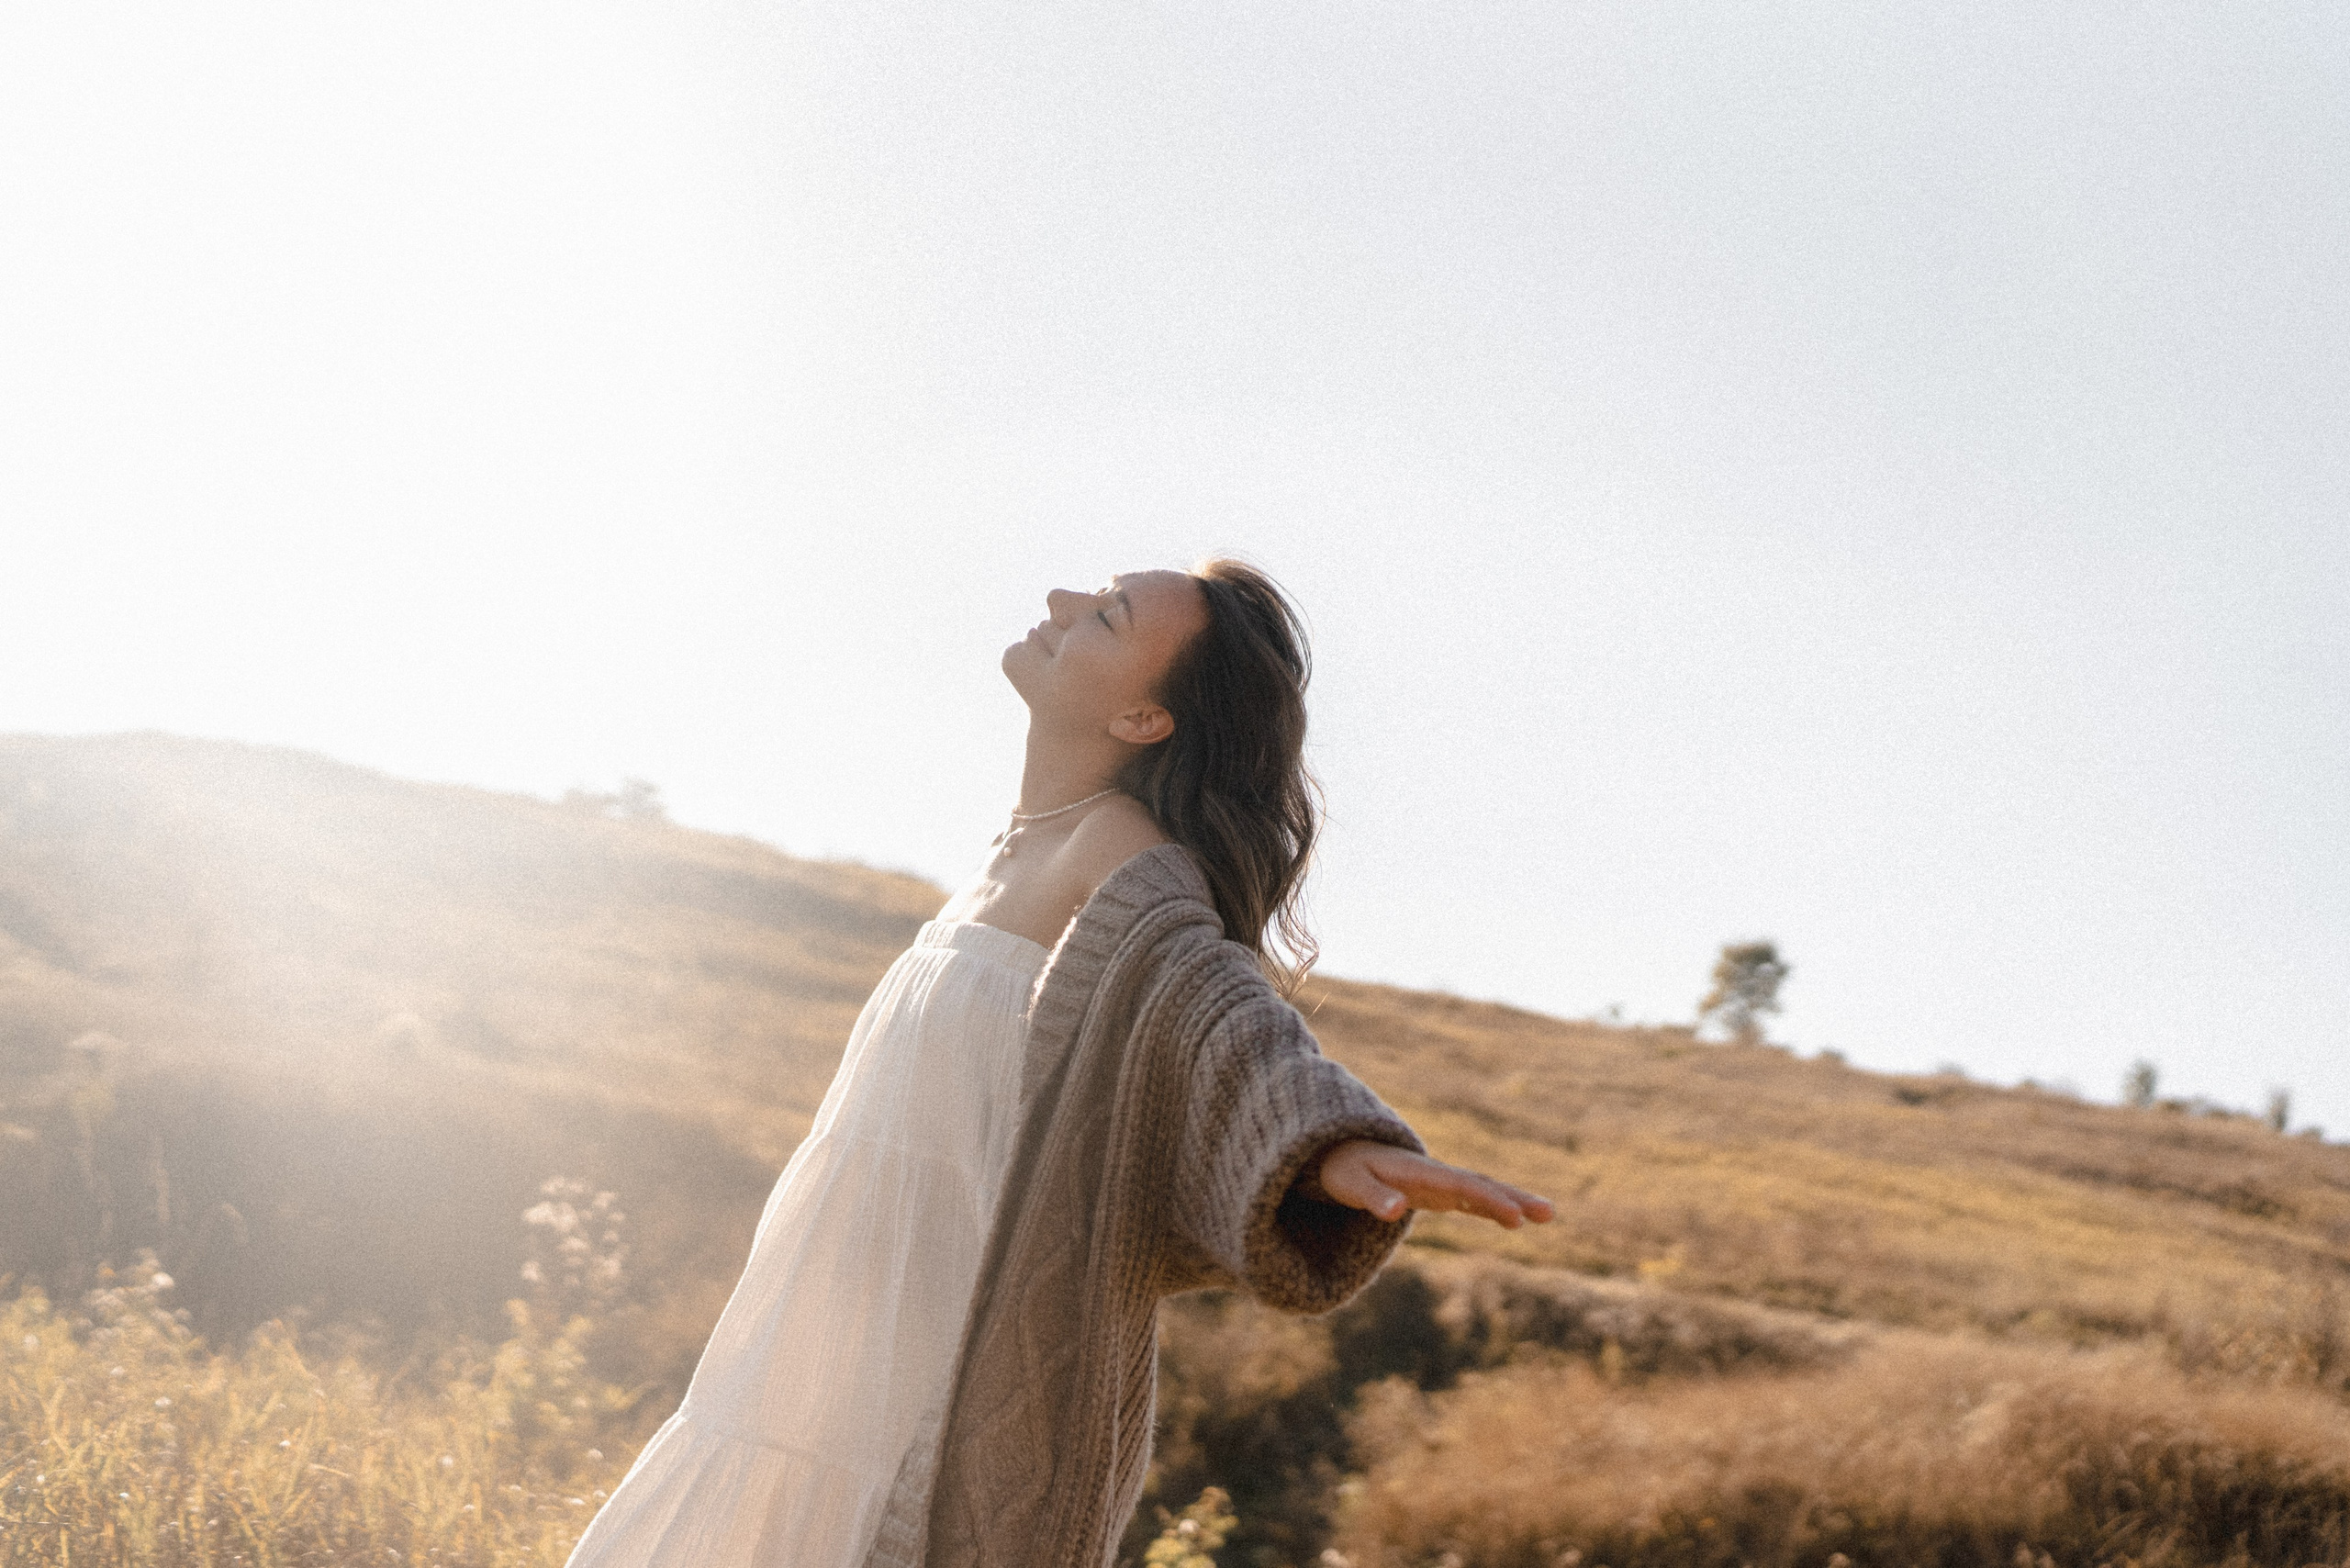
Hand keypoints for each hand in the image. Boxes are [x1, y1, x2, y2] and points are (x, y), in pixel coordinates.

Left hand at [1313, 1139, 1555, 1228]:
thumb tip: (1397, 1211)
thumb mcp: (1349, 1183)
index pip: (1461, 1186)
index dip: (1488, 1201)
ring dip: (1511, 1201)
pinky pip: (1469, 1198)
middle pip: (1480, 1185)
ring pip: (1480, 1190)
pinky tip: (1513, 1218)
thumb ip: (1374, 1197)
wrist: (1336, 1151)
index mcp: (1417, 1171)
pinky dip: (1492, 1206)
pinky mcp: (1433, 1191)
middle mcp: (1433, 1173)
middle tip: (1549, 1213)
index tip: (1515, 1218)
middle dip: (1514, 1198)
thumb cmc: (1341, 1168)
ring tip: (1547, 1215)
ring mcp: (1436, 1182)